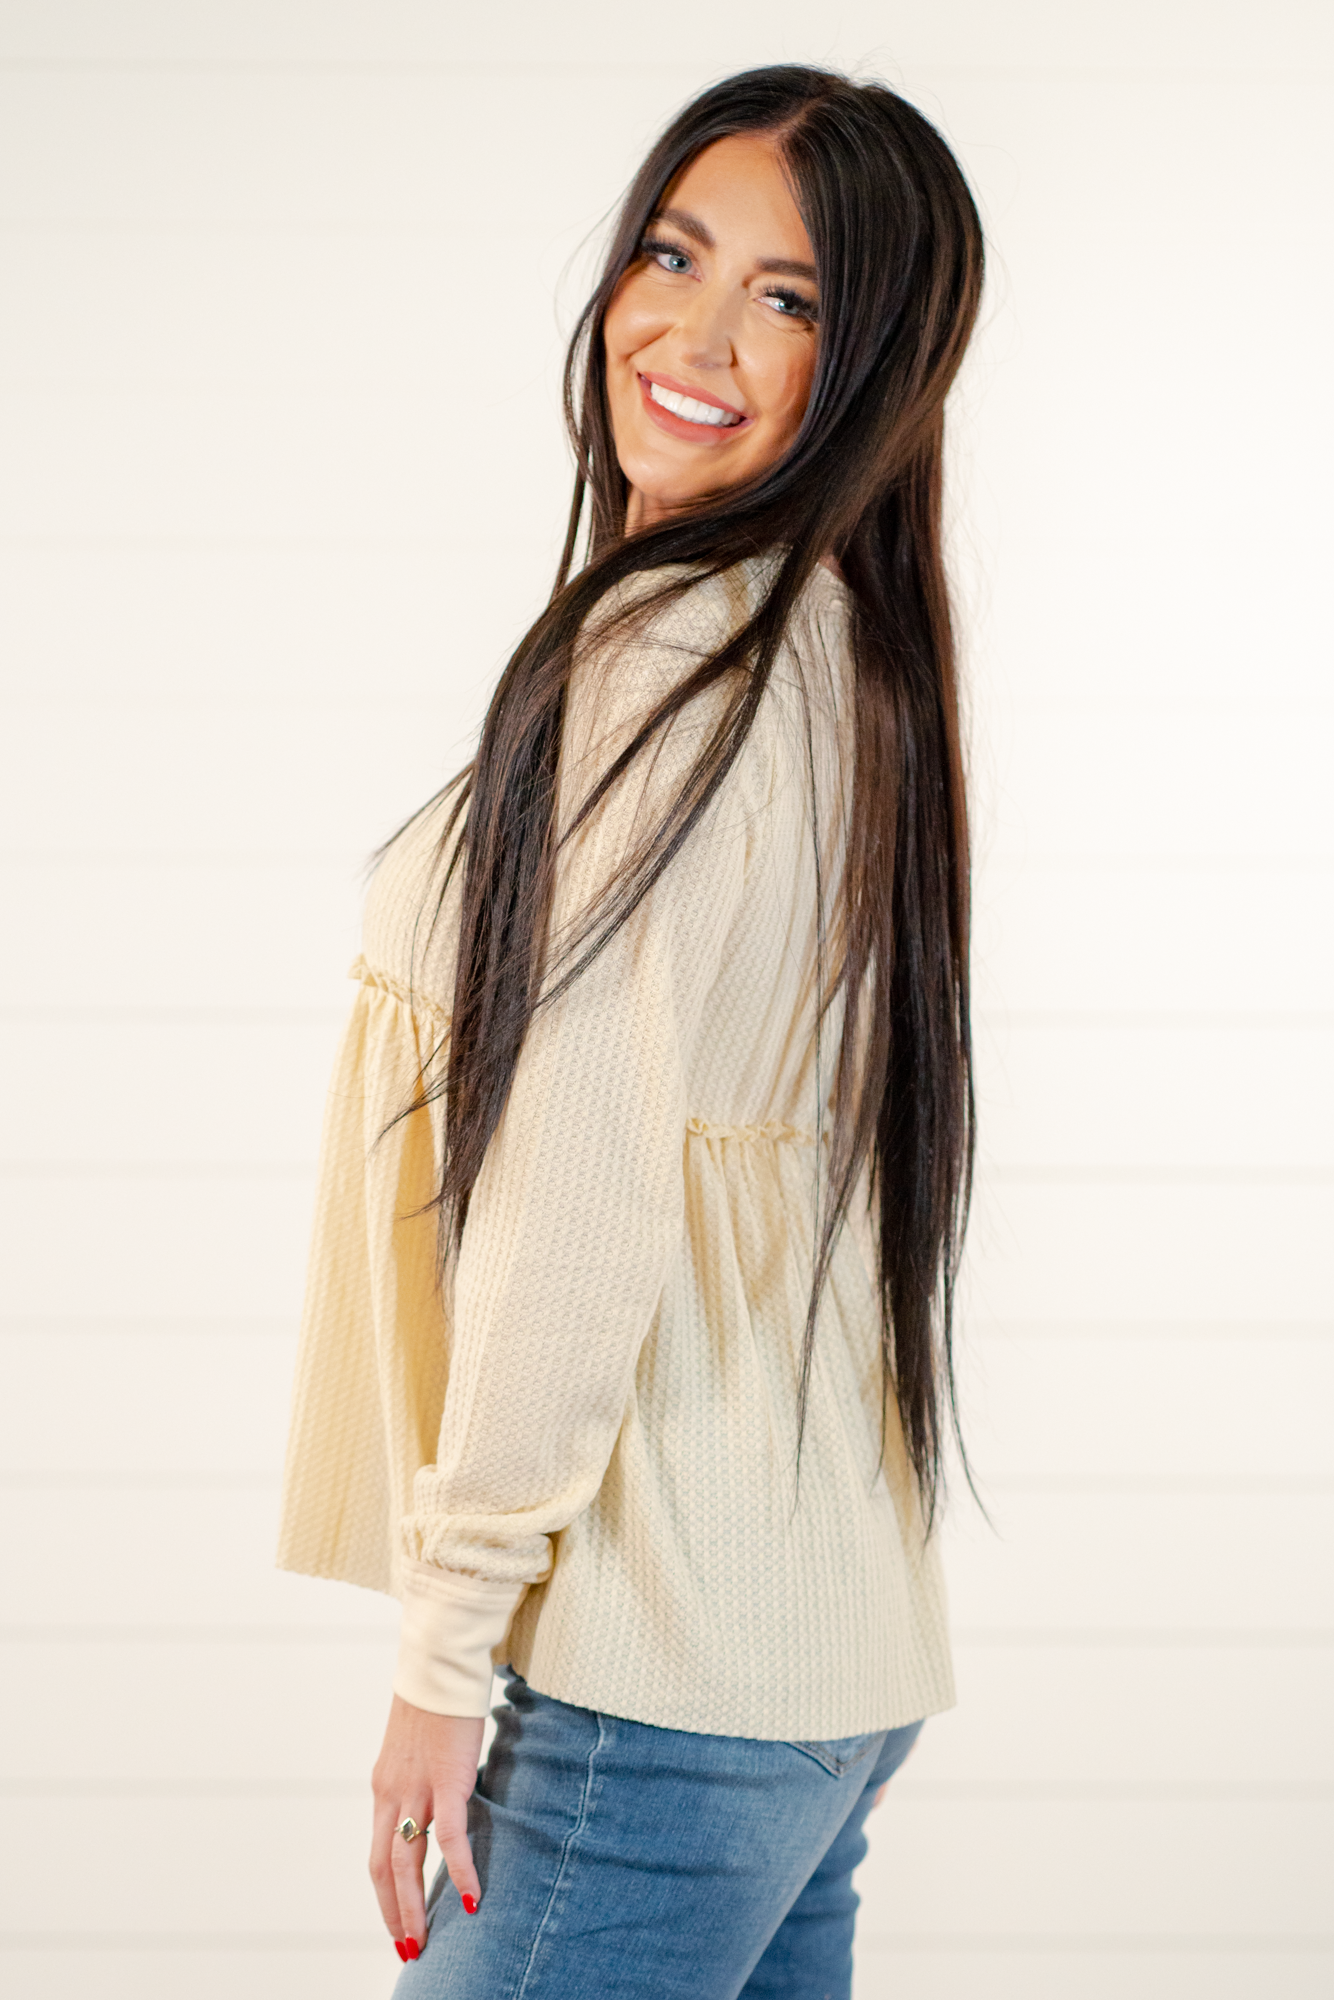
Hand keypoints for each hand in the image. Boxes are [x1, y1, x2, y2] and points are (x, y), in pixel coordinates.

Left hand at [370, 1695, 485, 1958]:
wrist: (438, 1661)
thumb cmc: (434, 1699)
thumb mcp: (417, 1747)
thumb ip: (420, 1779)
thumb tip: (436, 1801)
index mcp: (384, 1787)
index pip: (377, 1853)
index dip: (383, 1893)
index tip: (395, 1922)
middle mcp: (391, 1794)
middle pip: (384, 1868)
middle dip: (394, 1913)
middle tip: (408, 1947)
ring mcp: (417, 1788)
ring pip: (406, 1861)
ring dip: (414, 1906)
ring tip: (424, 1939)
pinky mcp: (448, 1780)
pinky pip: (451, 1837)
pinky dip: (459, 1870)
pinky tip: (470, 1897)